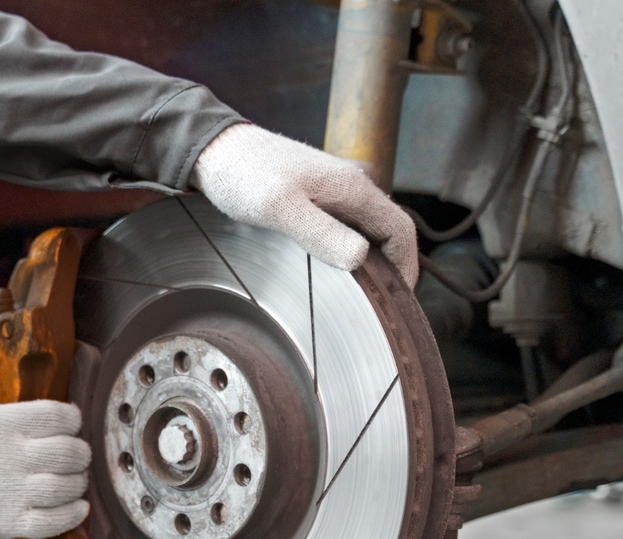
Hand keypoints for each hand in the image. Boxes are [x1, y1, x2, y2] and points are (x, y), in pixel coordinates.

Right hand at [0, 311, 89, 538]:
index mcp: (1, 422)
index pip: (60, 415)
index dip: (70, 417)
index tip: (65, 420)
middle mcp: (12, 457)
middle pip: (72, 451)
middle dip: (78, 450)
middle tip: (71, 450)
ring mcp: (10, 492)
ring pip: (67, 486)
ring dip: (77, 481)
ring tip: (71, 477)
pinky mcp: (4, 523)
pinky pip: (52, 522)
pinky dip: (71, 515)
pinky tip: (74, 507)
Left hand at [190, 123, 418, 286]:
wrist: (214, 149)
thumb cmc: (242, 174)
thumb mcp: (280, 209)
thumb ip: (320, 234)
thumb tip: (360, 258)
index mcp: (353, 188)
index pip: (402, 231)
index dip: (407, 268)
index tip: (399, 300)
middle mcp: (351, 186)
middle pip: (389, 232)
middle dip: (392, 269)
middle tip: (380, 305)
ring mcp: (334, 190)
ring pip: (367, 230)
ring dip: (371, 261)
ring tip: (360, 294)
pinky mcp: (316, 196)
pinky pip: (346, 226)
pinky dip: (349, 250)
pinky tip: (333, 269)